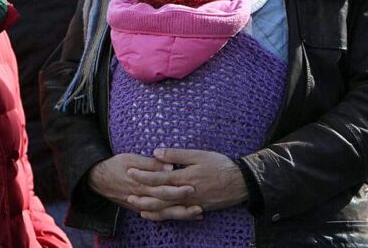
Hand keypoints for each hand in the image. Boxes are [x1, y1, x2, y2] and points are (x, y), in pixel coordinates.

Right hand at [88, 153, 199, 218]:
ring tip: (198, 213)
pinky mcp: (140, 208)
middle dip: (183, 204)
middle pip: (166, 203)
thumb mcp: (130, 159)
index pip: (162, 188)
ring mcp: (141, 205)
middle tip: (200, 203)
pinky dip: (172, 216)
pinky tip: (186, 216)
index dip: (177, 189)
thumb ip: (150, 164)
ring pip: (164, 213)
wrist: (97, 179)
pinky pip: (158, 215)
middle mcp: (142, 197)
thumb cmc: (115, 165)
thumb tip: (169, 165)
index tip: (192, 186)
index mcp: (141, 183)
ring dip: (181, 214)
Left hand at [126, 148, 247, 220]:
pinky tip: (155, 215)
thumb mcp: (199, 155)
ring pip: (166, 209)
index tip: (130, 171)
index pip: (158, 178)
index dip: (143, 175)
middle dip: (142, 195)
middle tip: (127, 194)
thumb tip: (157, 152)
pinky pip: (176, 215)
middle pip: (158, 197)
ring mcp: (190, 203)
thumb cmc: (220, 165)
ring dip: (150, 208)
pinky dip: (163, 216)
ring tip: (136, 206)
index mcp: (184, 177)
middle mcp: (185, 193)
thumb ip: (177, 155)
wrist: (240, 183)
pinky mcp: (196, 209)